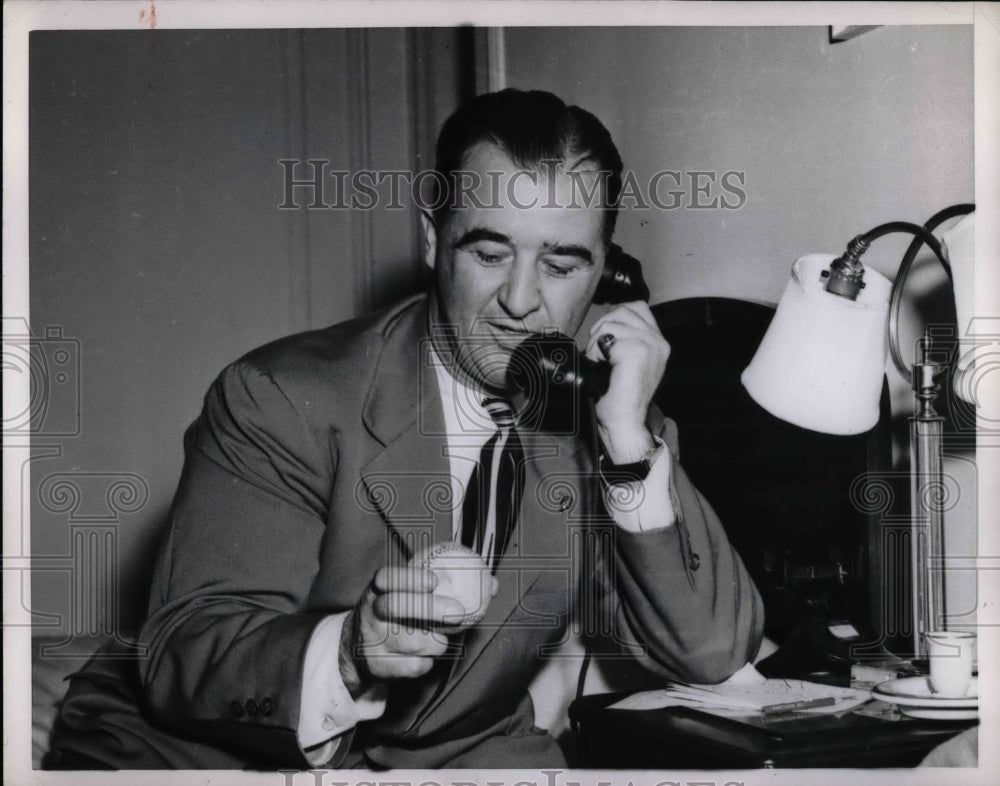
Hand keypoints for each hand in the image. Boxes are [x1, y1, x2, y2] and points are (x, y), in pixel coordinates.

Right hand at [339, 561, 497, 696]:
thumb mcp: (412, 594)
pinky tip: (424, 655)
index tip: (434, 579)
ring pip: (414, 642)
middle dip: (429, 608)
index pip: (387, 577)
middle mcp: (371, 611)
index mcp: (379, 588)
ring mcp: (372, 640)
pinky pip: (414, 666)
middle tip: (458, 611)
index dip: (409, 577)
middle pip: (396, 606)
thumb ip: (449, 586)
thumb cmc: (400, 615)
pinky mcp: (378, 666)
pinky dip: (427, 662)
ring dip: (437, 642)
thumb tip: (492, 585)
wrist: (360, 649)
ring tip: (437, 636)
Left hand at [586, 301, 670, 462]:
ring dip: (598, 343)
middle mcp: (659, 342)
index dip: (615, 316)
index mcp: (659, 343)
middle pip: (622, 310)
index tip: (607, 339)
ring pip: (612, 323)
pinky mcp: (638, 352)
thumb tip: (604, 323)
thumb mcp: (627, 361)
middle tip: (602, 354)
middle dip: (603, 329)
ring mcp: (651, 346)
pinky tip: (603, 369)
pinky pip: (606, 339)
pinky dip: (597, 353)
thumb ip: (625, 339)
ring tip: (604, 364)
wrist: (624, 421)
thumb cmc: (620, 397)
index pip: (636, 307)